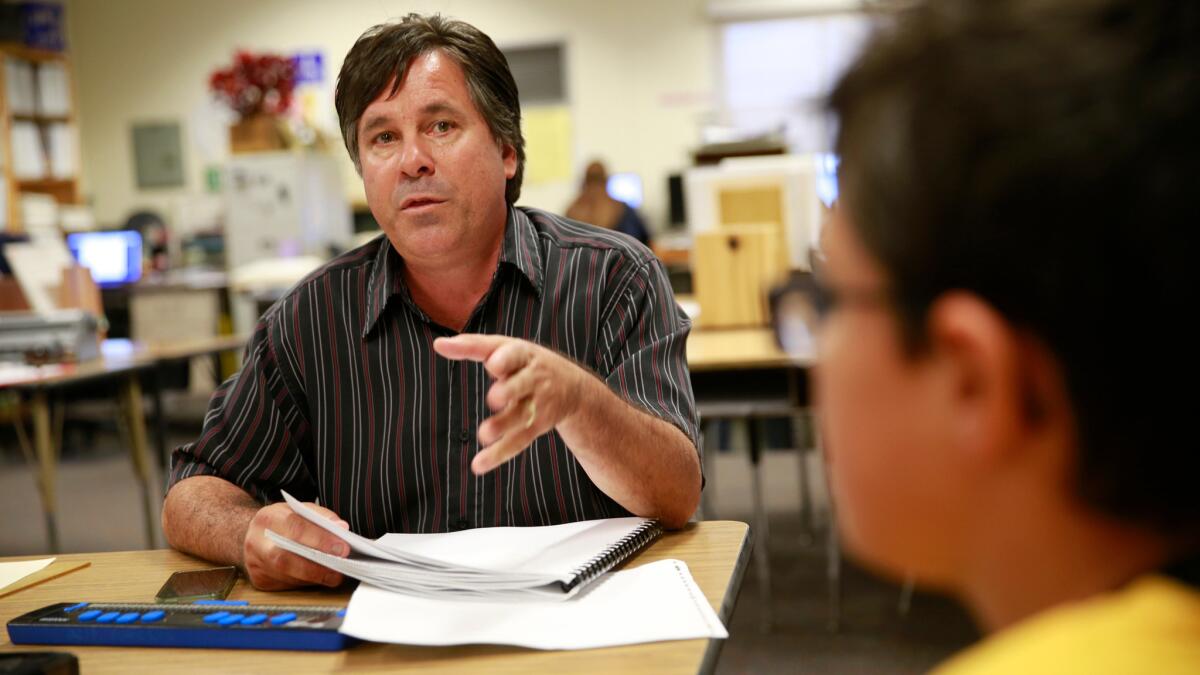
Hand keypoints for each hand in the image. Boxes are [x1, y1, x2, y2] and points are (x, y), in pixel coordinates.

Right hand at [242, 501, 349, 590]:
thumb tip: (341, 528)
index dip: (320, 539)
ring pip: (286, 575)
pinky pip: (286, 585)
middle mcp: (257, 542)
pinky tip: (319, 578)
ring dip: (314, 577)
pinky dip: (306, 582)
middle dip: (316, 565)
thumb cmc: (282, 521)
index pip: (295, 528)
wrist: (254, 534)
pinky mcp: (260, 580)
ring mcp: (256, 563)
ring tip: (335, 574)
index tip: (342, 548)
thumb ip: (321, 517)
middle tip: (340, 568)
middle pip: (285, 558)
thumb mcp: (300, 510)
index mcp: (268, 518)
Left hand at [433, 334, 588, 474]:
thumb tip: (438, 344)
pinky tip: (479, 465)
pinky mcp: (537, 427)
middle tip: (494, 398)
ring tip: (484, 434)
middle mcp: (534, 379)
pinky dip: (499, 454)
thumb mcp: (504, 348)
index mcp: (524, 355)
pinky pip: (518, 441)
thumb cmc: (526, 363)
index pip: (514, 354)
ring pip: (520, 416)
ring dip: (503, 426)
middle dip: (510, 391)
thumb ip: (472, 346)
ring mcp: (538, 404)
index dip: (505, 360)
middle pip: (522, 385)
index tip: (493, 365)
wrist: (574, 389)